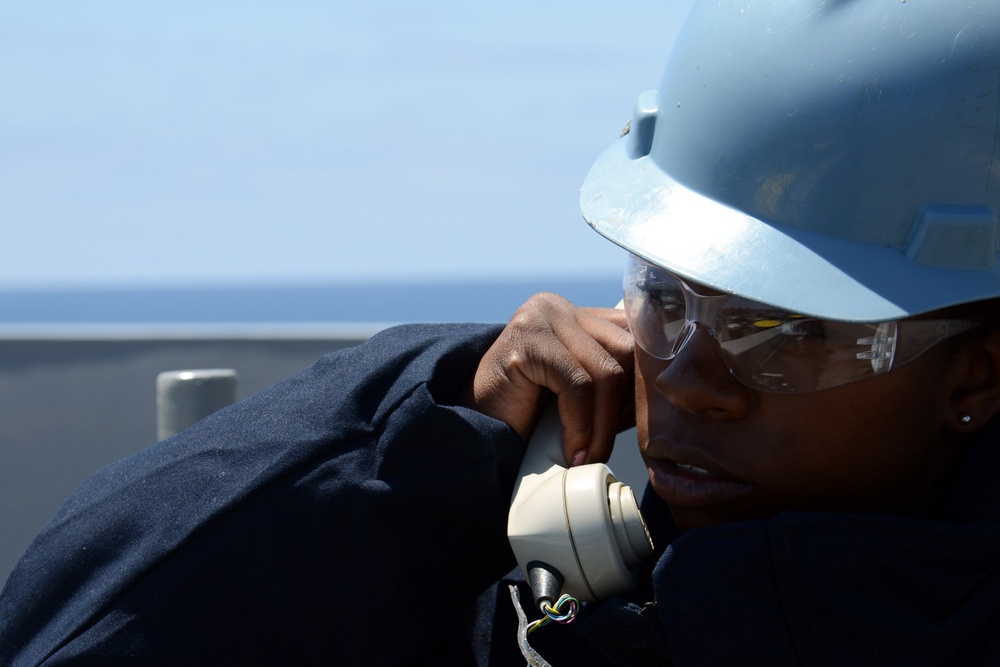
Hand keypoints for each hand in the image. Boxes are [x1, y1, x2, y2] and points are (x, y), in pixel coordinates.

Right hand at [464, 292, 633, 464]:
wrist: (473, 428)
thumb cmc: (528, 415)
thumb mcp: (579, 390)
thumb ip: (612, 379)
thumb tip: (660, 395)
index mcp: (576, 313)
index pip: (634, 336)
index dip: (641, 383)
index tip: (635, 425)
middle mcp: (558, 307)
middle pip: (626, 351)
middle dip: (625, 405)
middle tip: (608, 444)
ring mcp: (540, 319)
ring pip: (606, 370)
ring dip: (604, 423)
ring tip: (590, 454)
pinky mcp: (526, 340)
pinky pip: (577, 384)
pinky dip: (581, 424)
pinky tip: (572, 450)